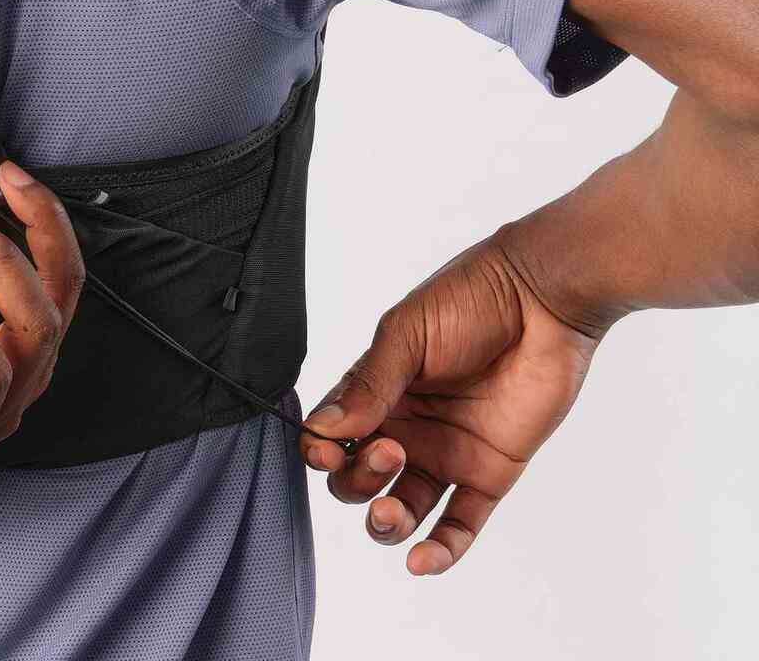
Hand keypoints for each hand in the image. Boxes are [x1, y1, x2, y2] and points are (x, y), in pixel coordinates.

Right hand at [300, 233, 600, 575]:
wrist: (541, 299)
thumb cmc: (469, 300)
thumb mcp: (405, 334)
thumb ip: (369, 384)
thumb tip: (322, 428)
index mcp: (376, 389)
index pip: (330, 432)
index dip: (320, 449)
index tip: (324, 448)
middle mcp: (405, 425)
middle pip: (357, 478)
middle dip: (356, 478)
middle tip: (386, 450)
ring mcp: (445, 453)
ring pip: (401, 509)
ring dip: (386, 522)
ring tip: (391, 509)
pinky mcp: (487, 474)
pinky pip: (458, 526)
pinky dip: (438, 551)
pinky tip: (420, 560)